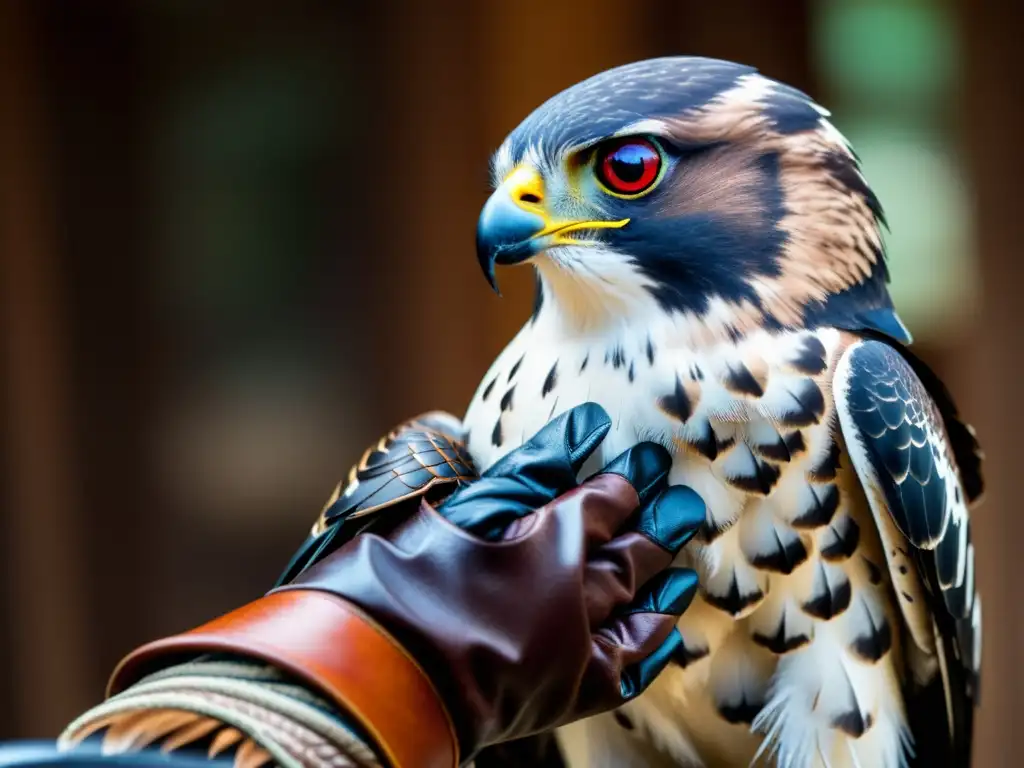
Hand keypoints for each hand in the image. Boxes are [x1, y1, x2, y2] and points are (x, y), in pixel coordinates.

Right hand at [284, 402, 705, 758]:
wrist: (372, 676)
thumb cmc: (400, 579)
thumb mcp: (461, 509)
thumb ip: (530, 469)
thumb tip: (587, 427)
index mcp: (553, 543)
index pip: (604, 506)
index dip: (625, 483)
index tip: (644, 464)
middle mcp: (577, 597)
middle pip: (630, 554)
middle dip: (656, 525)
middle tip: (681, 502)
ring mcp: (576, 650)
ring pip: (637, 609)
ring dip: (662, 582)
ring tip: (684, 563)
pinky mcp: (567, 695)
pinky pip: (627, 670)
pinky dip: (649, 648)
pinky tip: (666, 633)